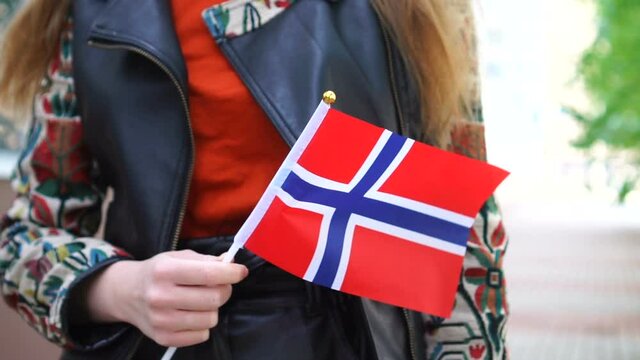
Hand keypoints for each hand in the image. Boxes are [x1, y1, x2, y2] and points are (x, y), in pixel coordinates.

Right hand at [85, 250, 247, 346]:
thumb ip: (206, 260)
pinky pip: (202, 335)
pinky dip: (203, 325)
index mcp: (165, 271)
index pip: (209, 274)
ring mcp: (161, 320)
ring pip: (211, 318)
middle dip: (224, 290)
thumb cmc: (157, 272)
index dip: (231, 273)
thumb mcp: (177, 257)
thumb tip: (231, 264)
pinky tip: (192, 314)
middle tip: (219, 285)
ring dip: (213, 309)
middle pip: (214, 298)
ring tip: (201, 301)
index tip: (240, 272)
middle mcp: (160, 296)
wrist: (126, 293)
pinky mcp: (163, 338)